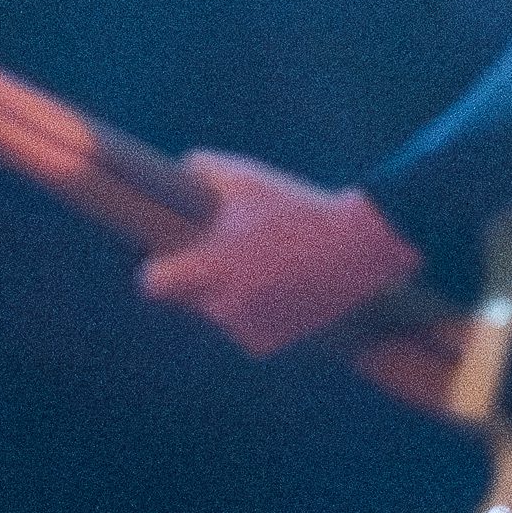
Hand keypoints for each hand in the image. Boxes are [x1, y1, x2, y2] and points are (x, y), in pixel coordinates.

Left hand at [139, 151, 420, 355]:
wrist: (358, 247)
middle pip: (190, 295)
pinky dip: (258, 312)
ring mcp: (242, 327)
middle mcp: (219, 304)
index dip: (158, 270)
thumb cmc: (298, 207)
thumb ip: (205, 169)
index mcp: (208, 267)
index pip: (153, 283)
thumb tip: (183, 169)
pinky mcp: (265, 343)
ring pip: (219, 311)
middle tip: (238, 251)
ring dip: (232, 295)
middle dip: (205, 277)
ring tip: (270, 265)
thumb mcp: (249, 178)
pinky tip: (284, 286)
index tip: (168, 259)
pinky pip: (245, 327)